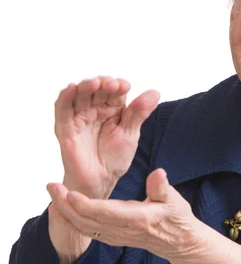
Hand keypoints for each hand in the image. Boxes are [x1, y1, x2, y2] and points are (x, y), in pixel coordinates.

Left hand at [46, 168, 201, 261]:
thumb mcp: (174, 200)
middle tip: (51, 186)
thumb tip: (158, 174)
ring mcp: (116, 236)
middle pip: (87, 221)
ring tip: (52, 195)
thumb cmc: (176, 217)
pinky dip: (72, 220)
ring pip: (84, 228)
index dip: (86, 204)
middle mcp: (123, 231)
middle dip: (66, 205)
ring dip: (65, 212)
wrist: (178, 242)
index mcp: (137, 219)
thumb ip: (162, 188)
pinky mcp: (112, 237)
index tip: (69, 193)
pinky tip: (62, 208)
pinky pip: (87, 231)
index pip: (106, 213)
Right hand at [55, 76, 159, 199]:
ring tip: (95, 83)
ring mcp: (79, 117)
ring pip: (79, 94)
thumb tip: (155, 93)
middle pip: (96, 88)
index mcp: (112, 108)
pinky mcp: (65, 127)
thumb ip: (139, 113)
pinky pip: (62, 109)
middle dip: (103, 83)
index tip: (125, 86)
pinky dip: (65, 97)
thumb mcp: (130, 134)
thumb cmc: (115, 158)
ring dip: (86, 86)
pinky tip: (71, 88)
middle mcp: (95, 109)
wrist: (100, 180)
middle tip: (112, 85)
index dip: (118, 85)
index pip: (114, 90)